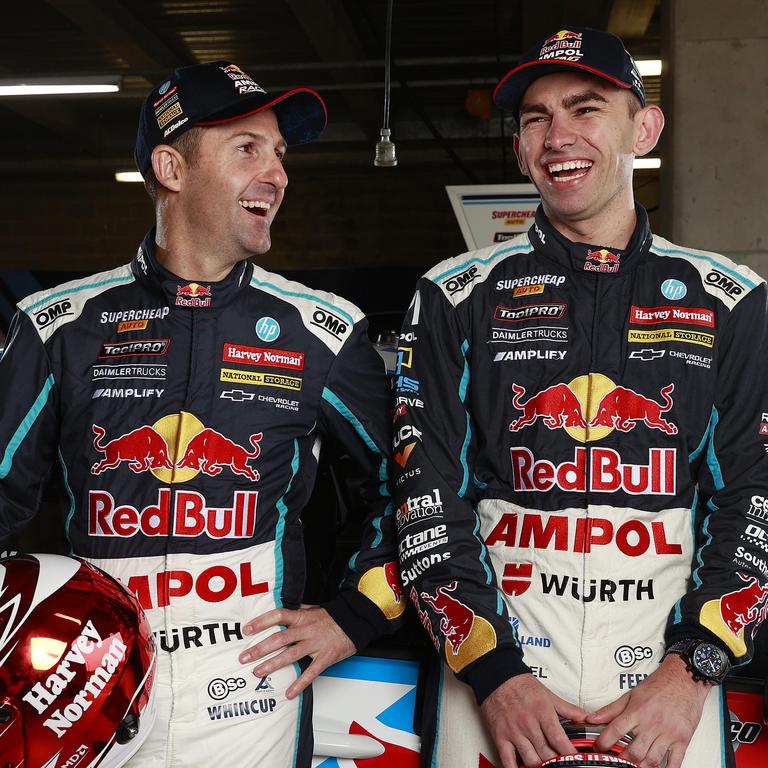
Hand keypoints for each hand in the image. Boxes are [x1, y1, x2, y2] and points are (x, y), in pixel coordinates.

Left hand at [238, 604, 354, 698]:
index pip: (278, 616)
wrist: (355, 622)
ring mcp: (316, 644)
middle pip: (280, 638)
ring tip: (257, 672)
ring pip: (291, 655)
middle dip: (260, 648)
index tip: (246, 629)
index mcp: (302, 617)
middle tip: (244, 657)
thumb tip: (279, 609)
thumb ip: (297, 610)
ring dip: (272, 664)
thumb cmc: (332, 617)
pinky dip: (300, 684)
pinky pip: (311, 672)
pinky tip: (289, 693)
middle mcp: (307, 630)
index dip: (261, 622)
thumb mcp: (313, 608)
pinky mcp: (325, 657)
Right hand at [480, 673, 587, 767]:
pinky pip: (507, 760)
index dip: (569, 754)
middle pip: (547, 754)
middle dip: (556, 762)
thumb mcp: (548, 694)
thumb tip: (585, 717)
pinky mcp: (500, 737)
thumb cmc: (521, 685)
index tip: (575, 760)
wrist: (497, 676)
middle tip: (561, 763)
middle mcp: (528, 724)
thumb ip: (567, 708)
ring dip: (540, 766)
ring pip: (531, 760)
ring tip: (545, 765)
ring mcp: (513, 732)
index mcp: (542, 713)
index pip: (559, 740)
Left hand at [588, 654, 709, 767]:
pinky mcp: (683, 739)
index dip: (604, 742)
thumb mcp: (631, 694)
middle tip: (616, 763)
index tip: (598, 748)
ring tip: (633, 767)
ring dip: (641, 767)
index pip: (616, 730)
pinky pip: (675, 761)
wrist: (684, 679)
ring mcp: (668, 733)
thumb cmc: (659, 685)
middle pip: (634, 751)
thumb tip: (592, 718)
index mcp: (637, 711)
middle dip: (623, 760)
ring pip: (652, 759)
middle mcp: (652, 723)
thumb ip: (611, 709)